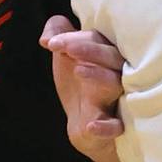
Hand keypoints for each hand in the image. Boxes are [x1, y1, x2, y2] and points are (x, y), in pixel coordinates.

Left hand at [41, 15, 125, 161]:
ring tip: (78, 70)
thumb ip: (58, 35)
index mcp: (106, 54)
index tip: (51, 43)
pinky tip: (91, 125)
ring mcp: (114, 100)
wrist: (85, 126)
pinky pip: (115, 127)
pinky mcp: (112, 126)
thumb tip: (46, 37)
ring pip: (116, 84)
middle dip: (91, 50)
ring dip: (101, 77)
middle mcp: (115, 74)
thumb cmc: (80, 85)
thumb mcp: (66, 57)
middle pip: (112, 57)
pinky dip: (106, 127)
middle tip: (68, 48)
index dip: (74, 38)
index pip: (96, 38)